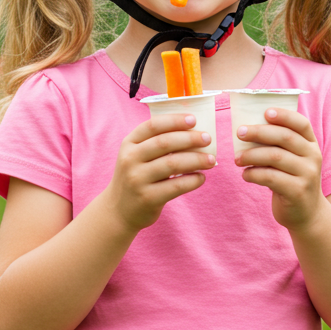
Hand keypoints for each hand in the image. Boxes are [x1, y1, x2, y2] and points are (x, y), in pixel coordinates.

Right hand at [106, 112, 214, 233]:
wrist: (119, 210)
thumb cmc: (137, 177)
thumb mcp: (137, 156)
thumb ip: (157, 144)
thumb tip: (194, 133)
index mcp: (129, 144)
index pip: (152, 126)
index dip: (174, 121)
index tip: (193, 119)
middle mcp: (130, 159)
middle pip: (164, 143)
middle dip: (190, 139)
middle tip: (207, 139)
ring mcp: (137, 179)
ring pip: (173, 164)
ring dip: (196, 160)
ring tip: (211, 160)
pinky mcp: (148, 198)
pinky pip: (176, 186)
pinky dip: (192, 180)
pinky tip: (201, 177)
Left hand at [235, 108, 322, 230]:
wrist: (307, 214)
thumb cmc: (292, 180)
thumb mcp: (292, 160)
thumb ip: (279, 145)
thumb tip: (248, 128)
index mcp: (311, 144)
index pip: (301, 124)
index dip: (284, 115)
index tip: (265, 112)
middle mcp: (313, 157)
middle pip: (285, 137)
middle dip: (259, 132)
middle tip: (239, 133)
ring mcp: (307, 174)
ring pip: (275, 157)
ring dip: (251, 155)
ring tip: (237, 159)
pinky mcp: (297, 192)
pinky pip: (270, 177)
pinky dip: (253, 174)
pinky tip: (245, 175)